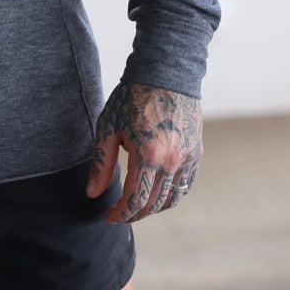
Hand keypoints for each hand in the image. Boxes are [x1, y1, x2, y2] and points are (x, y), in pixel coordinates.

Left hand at [86, 79, 201, 223]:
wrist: (165, 73)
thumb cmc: (132, 97)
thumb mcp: (108, 126)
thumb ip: (101, 162)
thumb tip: (93, 193)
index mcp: (148, 156)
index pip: (135, 201)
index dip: (120, 214)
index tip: (108, 216)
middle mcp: (172, 161)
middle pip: (154, 204)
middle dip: (134, 214)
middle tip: (119, 213)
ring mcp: (188, 158)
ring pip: (173, 199)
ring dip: (154, 208)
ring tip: (137, 205)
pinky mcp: (197, 152)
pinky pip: (186, 184)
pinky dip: (172, 195)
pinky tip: (157, 191)